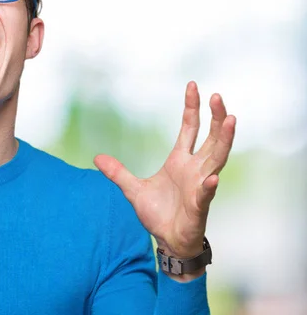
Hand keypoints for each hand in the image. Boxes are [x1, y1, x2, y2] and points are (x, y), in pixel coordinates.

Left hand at [94, 82, 235, 262]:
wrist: (168, 241)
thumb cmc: (158, 214)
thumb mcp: (132, 189)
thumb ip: (118, 173)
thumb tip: (97, 157)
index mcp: (180, 161)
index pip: (189, 128)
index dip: (192, 108)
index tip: (193, 86)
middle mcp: (195, 169)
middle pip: (210, 138)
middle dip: (214, 117)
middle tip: (217, 96)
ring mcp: (200, 186)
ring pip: (217, 159)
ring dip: (224, 140)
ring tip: (229, 120)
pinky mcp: (199, 206)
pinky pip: (205, 194)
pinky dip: (208, 186)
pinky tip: (212, 178)